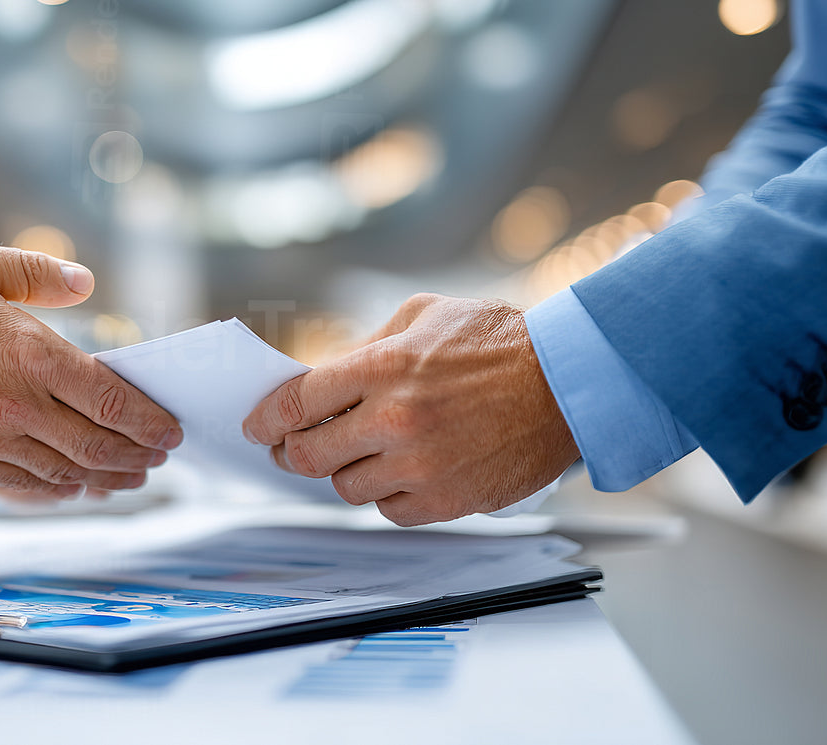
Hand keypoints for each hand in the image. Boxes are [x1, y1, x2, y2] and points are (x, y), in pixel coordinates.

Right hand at [0, 238, 181, 500]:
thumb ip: (36, 274)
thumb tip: (84, 285)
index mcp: (27, 350)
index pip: (110, 399)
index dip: (149, 421)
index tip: (170, 430)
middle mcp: (12, 403)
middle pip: (95, 446)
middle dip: (136, 456)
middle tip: (158, 459)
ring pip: (60, 474)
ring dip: (100, 480)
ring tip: (123, 479)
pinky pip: (14, 486)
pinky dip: (49, 492)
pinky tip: (65, 489)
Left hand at [242, 294, 578, 525]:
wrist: (569, 382)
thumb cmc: (497, 342)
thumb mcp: (422, 317)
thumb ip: (366, 348)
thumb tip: (321, 379)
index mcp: (380, 368)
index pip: (295, 403)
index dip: (266, 419)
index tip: (257, 427)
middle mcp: (393, 420)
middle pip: (308, 455)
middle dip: (292, 451)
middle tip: (291, 447)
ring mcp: (419, 465)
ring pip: (346, 487)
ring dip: (344, 471)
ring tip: (358, 452)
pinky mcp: (446, 500)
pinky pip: (388, 509)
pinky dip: (386, 494)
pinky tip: (399, 471)